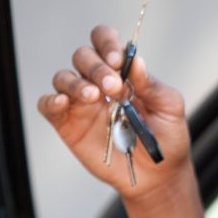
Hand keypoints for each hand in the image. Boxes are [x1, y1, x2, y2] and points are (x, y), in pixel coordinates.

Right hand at [38, 25, 188, 199]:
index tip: (118, 60)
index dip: (107, 43)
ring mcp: (81, 103)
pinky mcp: (67, 124)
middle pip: (83, 56)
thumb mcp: (169, 108)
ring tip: (93, 96)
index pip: (105, 41)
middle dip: (96, 67)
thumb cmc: (166, 137)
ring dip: (75, 82)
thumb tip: (136, 61)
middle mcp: (98, 82)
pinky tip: (62, 103)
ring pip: (63, 77)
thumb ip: (152, 85)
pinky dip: (50, 101)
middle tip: (113, 87)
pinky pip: (47, 105)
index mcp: (122, 71)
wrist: (157, 176)